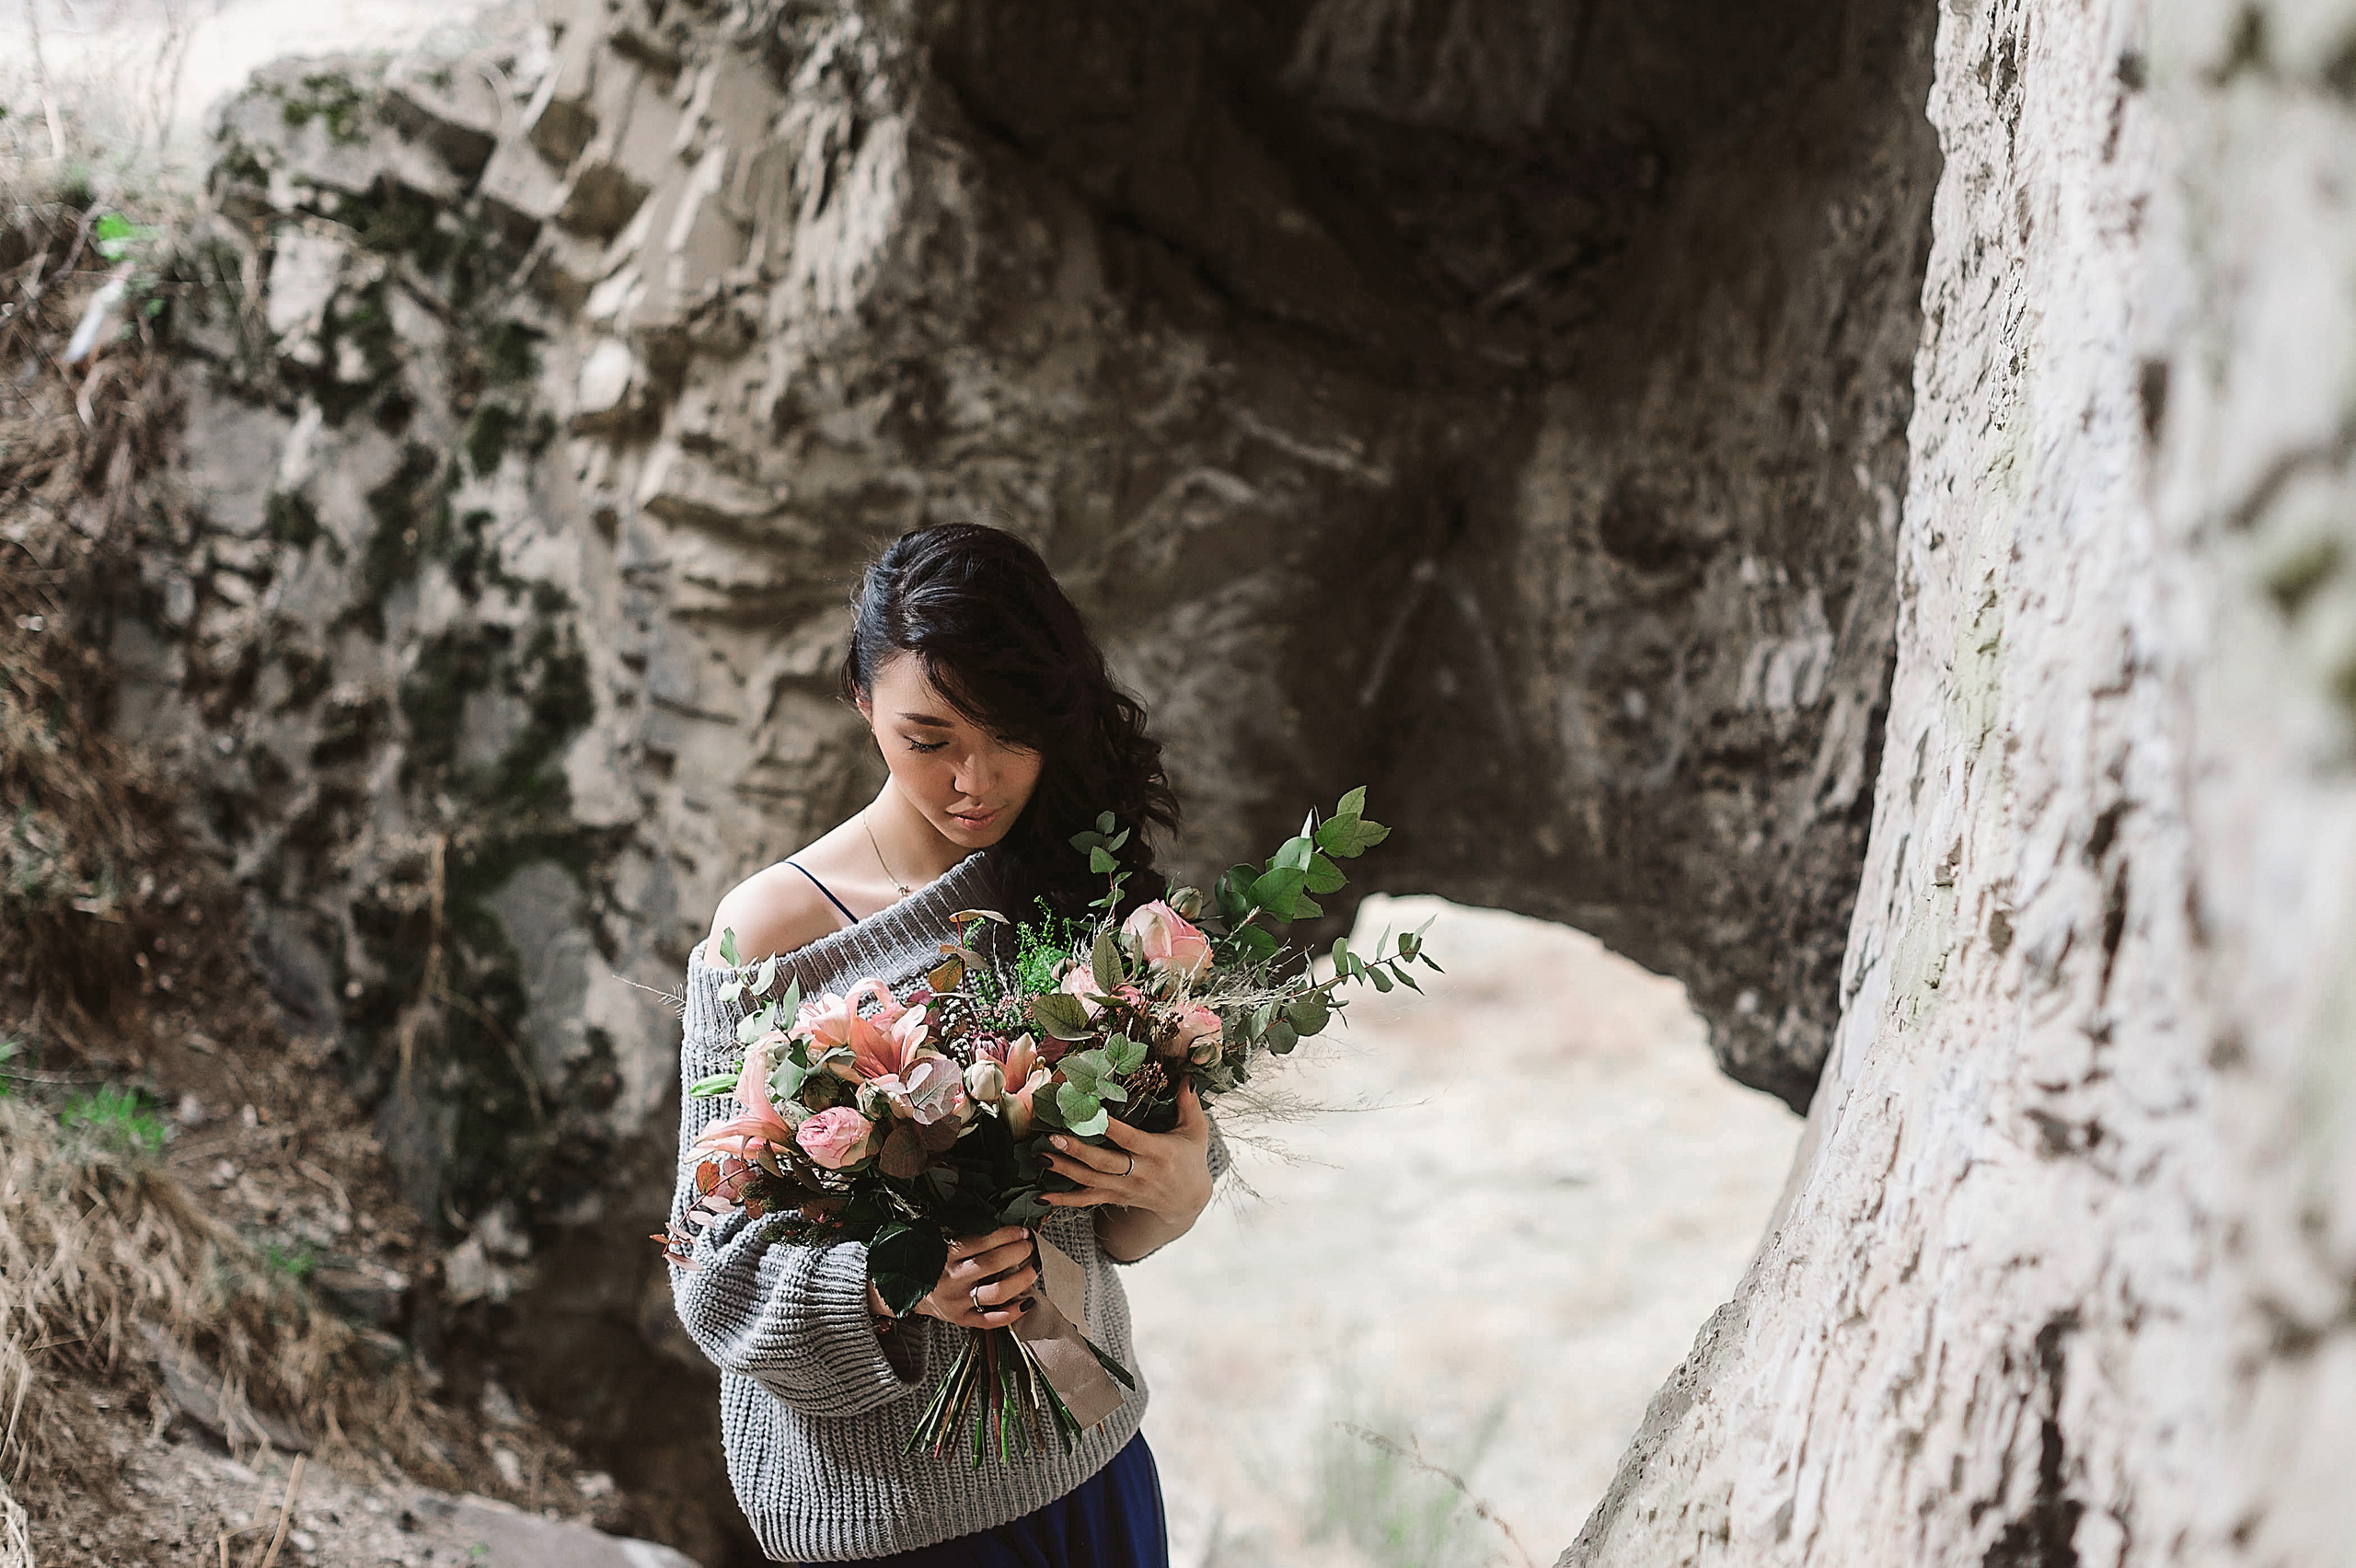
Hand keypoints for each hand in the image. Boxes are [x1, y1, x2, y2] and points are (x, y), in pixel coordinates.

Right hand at [877, 1225, 1038, 1328]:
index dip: (1006, 1235)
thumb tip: (1004, 1226)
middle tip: (1031, 1247)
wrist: (905, 1292)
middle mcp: (951, 1279)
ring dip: (1020, 1280)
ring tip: (1033, 1270)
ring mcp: (957, 1302)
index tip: (1022, 1231)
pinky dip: (1012, 1313)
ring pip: (995, 1293)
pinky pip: (990, 1320)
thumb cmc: (930, 1262)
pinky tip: (1027, 1302)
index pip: (981, 1242)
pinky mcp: (961, 1320)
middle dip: (1017, 1253)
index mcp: (945, 1255)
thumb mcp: (939, 1242)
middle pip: (991, 1265)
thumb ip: (966, 1236)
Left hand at [1041, 1081, 1212, 1228]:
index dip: (1112, 1129)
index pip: (1131, 1140)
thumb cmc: (1191, 1157)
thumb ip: (1189, 1103)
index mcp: (1158, 1152)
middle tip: (1053, 1137)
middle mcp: (1139, 1173)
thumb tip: (1187, 1076)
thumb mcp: (1196, 1130)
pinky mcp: (1115, 1197)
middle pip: (1105, 1163)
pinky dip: (1064, 1200)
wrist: (1187, 1200)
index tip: (1093, 1116)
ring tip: (1042, 1157)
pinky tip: (1042, 1197)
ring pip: (1091, 1181)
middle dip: (1078, 1150)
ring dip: (1065, 1170)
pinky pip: (1087, 1200)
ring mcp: (1125, 1188)